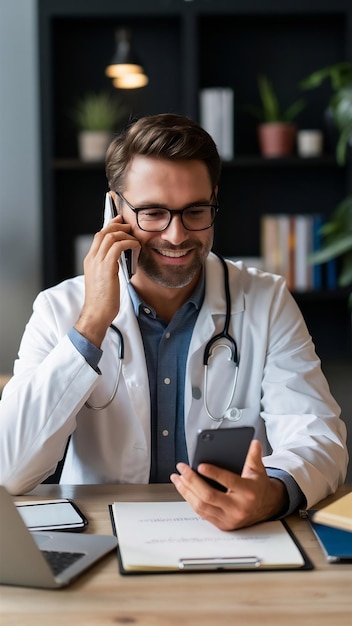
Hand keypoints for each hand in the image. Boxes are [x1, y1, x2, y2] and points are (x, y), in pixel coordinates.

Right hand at [74, 216, 139, 346]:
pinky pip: (118, 246)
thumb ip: (110, 267)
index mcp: (90, 260)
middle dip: (118, 226)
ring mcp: (97, 262)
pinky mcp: (106, 267)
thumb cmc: (103, 301)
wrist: (96, 314)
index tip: (120, 222)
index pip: (98, 236)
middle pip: (103, 231)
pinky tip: (136, 248)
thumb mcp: (104, 280)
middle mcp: (92, 258)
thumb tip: (122, 259)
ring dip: (125, 235)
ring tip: (135, 240)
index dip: (110, 226)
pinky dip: (129, 243)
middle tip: (130, 227)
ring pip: (110, 236)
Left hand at [170, 440, 287, 530]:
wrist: (268, 507)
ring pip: (202, 506)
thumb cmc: (259, 487)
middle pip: (209, 496)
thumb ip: (254, 456)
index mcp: (248, 492)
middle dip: (192, 481)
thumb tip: (253, 442)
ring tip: (178, 478)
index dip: (213, 473)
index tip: (200, 465)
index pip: (228, 482)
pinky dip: (190, 500)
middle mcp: (238, 508)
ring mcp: (229, 518)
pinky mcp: (222, 525)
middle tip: (182, 469)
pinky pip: (202, 513)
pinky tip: (184, 489)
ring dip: (186, 491)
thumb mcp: (259, 470)